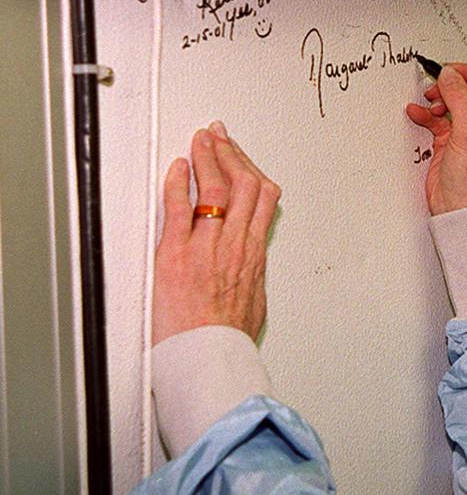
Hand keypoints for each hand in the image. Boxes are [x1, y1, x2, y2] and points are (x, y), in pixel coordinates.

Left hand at [152, 122, 280, 345]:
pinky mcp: (176, 255)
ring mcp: (207, 246)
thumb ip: (252, 271)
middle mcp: (235, 243)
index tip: (239, 155)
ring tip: (200, 141)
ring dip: (207, 158)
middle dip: (230, 153)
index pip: (261, 196)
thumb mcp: (256, 298)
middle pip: (242, 183)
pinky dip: (177, 184)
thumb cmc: (229, 338)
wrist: (209, 357)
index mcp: (254, 252)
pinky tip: (177, 168)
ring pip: (215, 189)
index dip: (250, 167)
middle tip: (218, 136)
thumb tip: (250, 262)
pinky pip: (178, 209)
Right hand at [405, 63, 466, 214]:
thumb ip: (459, 100)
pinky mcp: (450, 139)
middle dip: (452, 86)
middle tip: (438, 86)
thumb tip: (451, 76)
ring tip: (430, 105)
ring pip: (452, 101)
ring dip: (438, 99)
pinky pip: (437, 117)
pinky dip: (427, 113)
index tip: (453, 71)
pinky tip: (418, 113)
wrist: (456, 209)